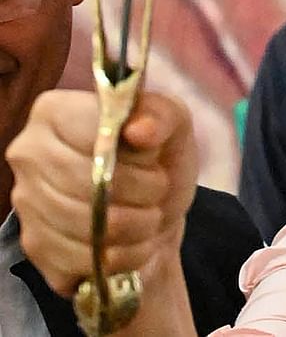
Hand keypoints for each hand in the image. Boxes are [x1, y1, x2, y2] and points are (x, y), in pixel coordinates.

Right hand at [6, 89, 197, 296]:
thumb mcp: (172, 125)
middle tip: (158, 195)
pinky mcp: (35, 247)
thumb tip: (139, 129)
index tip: (155, 167)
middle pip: (87, 186)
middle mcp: (28, 155)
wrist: (156, 209)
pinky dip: (121, 257)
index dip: (136, 161)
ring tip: (150, 218)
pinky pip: (81, 260)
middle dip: (141, 197)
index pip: (93, 140)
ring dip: (136, 229)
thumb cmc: (157, 159)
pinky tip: (133, 243)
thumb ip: (161, 116)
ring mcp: (26, 203)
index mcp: (54, 113)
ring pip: (86, 227)